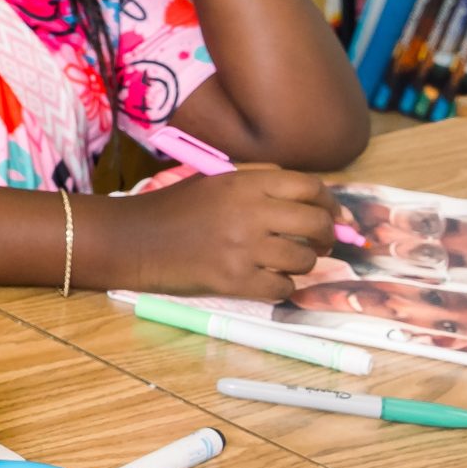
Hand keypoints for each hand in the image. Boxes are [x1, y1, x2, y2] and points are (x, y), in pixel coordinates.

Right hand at [114, 165, 340, 298]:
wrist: (132, 239)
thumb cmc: (173, 209)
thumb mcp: (214, 180)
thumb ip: (260, 182)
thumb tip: (314, 201)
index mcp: (245, 184)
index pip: (311, 187)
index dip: (330, 203)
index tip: (334, 217)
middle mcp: (250, 212)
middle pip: (316, 223)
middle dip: (326, 236)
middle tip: (316, 245)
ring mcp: (243, 248)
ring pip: (305, 260)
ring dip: (302, 264)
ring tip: (281, 262)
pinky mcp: (235, 280)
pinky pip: (283, 287)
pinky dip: (280, 286)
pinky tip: (264, 280)